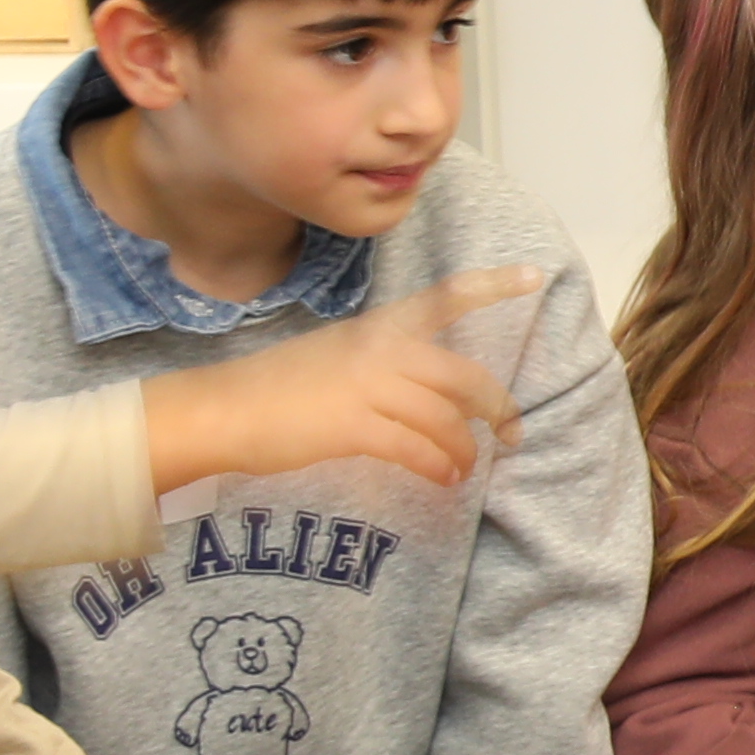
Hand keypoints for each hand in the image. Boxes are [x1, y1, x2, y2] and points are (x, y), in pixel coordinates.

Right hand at [139, 267, 539, 492]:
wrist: (219, 410)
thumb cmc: (274, 387)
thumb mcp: (334, 354)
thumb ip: (382, 365)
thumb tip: (427, 392)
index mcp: (377, 328)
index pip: (444, 298)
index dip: (492, 286)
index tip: (535, 276)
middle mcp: (381, 351)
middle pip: (465, 376)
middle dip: (497, 408)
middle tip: (509, 433)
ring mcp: (369, 388)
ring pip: (447, 419)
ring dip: (465, 449)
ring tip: (463, 468)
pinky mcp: (356, 427)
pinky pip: (420, 450)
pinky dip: (439, 467)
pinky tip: (442, 478)